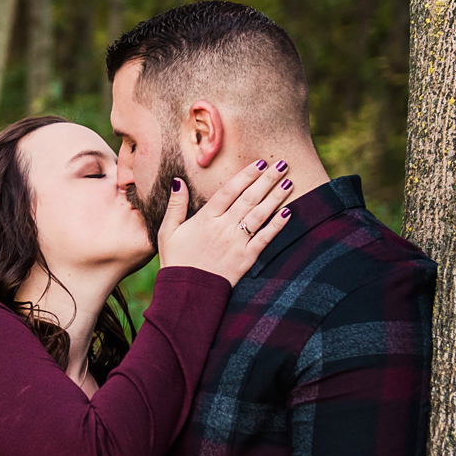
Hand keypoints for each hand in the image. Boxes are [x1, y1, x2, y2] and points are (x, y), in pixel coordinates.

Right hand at [156, 157, 292, 284]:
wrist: (187, 292)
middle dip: (267, 179)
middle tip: (282, 164)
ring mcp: (236, 243)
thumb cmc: (176, 260)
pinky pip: (265, 238)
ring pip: (260, 214)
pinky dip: (277, 224)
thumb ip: (175, 205)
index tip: (260, 163)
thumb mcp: (167, 231)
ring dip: (276, 197)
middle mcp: (223, 227)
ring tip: (288, 181)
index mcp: (205, 219)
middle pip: (249, 198)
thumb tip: (178, 181)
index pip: (229, 191)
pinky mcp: (246, 258)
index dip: (246, 175)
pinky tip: (287, 211)